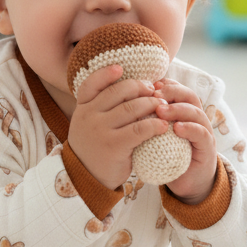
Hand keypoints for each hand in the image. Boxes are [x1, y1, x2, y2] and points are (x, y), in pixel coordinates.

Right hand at [67, 64, 167, 189]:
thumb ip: (101, 107)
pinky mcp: (114, 146)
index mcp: (82, 108)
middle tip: (154, 91)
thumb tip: (129, 87)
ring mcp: (100, 130)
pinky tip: (163, 125)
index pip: (91, 84)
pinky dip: (154, 125)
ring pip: (132, 108)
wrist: (86, 178)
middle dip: (140, 88)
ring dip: (152, 104)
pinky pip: (139, 129)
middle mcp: (89, 116)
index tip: (120, 68)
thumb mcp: (89, 124)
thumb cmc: (95, 147)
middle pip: (119, 92)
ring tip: (163, 106)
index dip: (106, 74)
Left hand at [151, 79, 217, 204]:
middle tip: (155, 94)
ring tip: (161, 110)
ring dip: (178, 109)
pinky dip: (190, 129)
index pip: (178, 90)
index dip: (166, 85)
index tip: (151, 84)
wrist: (187, 181)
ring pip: (196, 112)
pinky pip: (201, 134)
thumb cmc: (167, 155)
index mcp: (183, 112)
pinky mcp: (207, 148)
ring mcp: (203, 132)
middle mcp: (196, 118)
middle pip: (189, 96)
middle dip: (172, 92)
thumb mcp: (156, 135)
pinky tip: (177, 128)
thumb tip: (125, 106)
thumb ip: (149, 120)